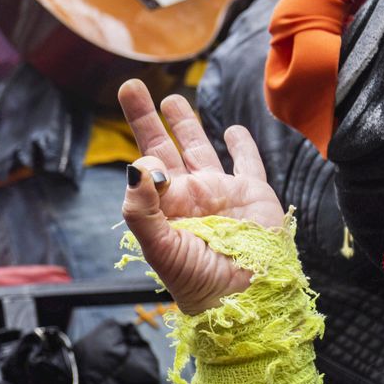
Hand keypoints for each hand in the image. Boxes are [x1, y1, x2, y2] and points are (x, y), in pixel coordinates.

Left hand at [118, 80, 283, 314]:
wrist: (242, 298)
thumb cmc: (196, 279)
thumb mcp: (160, 247)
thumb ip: (142, 209)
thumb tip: (135, 167)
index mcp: (163, 206)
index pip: (145, 169)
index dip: (145, 160)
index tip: (152, 165)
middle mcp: (188, 194)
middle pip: (163, 146)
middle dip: (145, 116)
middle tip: (131, 85)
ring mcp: (220, 192)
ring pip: (200, 147)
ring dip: (185, 123)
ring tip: (172, 99)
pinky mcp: (253, 193)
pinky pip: (247, 163)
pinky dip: (241, 145)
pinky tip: (232, 129)